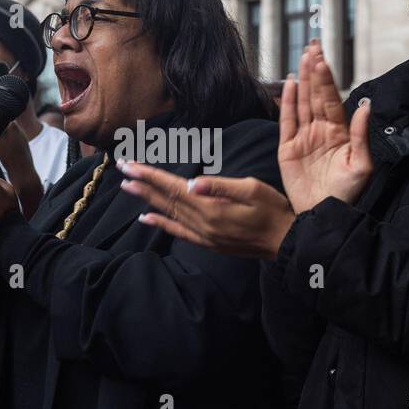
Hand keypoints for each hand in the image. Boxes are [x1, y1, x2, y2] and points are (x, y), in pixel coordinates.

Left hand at [122, 162, 294, 259]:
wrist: (286, 242)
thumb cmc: (273, 210)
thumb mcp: (253, 190)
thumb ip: (221, 186)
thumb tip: (193, 183)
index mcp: (211, 208)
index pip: (173, 187)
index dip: (150, 175)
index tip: (131, 165)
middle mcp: (203, 224)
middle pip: (166, 199)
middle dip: (142, 184)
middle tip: (122, 169)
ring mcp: (204, 236)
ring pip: (168, 214)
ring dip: (147, 199)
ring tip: (128, 187)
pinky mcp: (208, 243)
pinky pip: (178, 233)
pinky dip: (161, 224)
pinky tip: (146, 218)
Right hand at [279, 41, 373, 214]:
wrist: (323, 214)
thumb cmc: (346, 194)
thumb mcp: (361, 166)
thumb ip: (361, 135)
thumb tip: (365, 107)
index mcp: (339, 132)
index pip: (332, 99)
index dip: (327, 79)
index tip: (324, 59)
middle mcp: (320, 130)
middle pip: (315, 95)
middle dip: (314, 71)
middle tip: (312, 47)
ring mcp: (303, 137)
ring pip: (301, 102)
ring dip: (301, 80)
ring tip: (302, 58)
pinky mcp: (287, 148)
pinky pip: (286, 120)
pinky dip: (287, 102)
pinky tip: (288, 84)